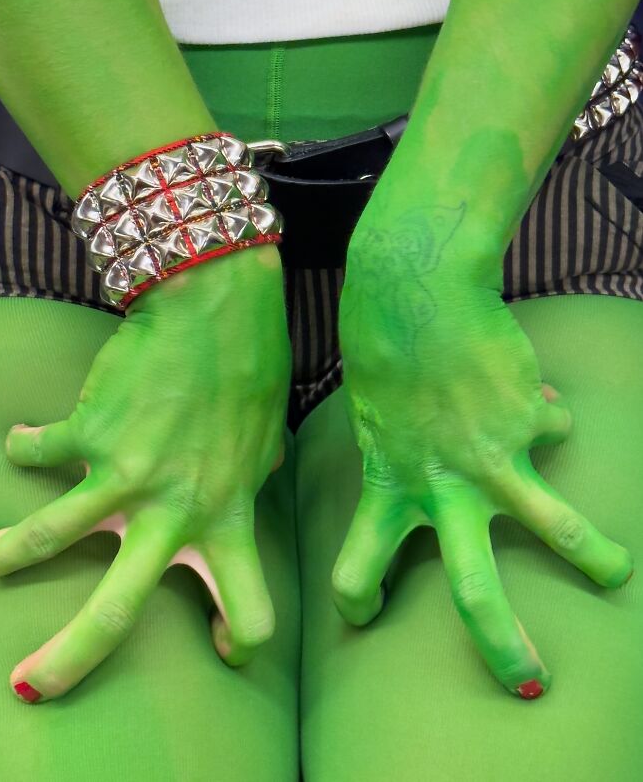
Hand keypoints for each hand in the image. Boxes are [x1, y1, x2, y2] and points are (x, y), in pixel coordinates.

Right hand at [0, 245, 290, 702]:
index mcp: (229, 517)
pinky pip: (36, 452)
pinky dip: (26, 447)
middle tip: (33, 684)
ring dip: (6, 554)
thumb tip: (241, 493)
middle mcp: (173, 510)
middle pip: (114, 613)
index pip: (253, 610)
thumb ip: (248, 484)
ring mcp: (122, 475)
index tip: (220, 643)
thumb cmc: (249, 373)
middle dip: (68, 660)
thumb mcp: (264, 443)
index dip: (239, 640)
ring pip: (43, 539)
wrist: (213, 305)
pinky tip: (24, 441)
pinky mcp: (85, 433)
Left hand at [333, 210, 632, 698]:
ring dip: (595, 558)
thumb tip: (465, 465)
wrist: (416, 288)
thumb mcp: (374, 413)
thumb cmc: (384, 344)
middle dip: (502, 644)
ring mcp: (493, 462)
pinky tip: (527, 391)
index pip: (355, 563)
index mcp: (387, 483)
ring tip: (615, 573)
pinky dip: (545, 415)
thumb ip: (407, 452)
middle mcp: (441, 487)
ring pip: (558, 533)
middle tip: (527, 681)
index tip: (365, 612)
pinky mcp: (530, 426)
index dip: (357, 597)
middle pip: (472, 592)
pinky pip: (553, 426)